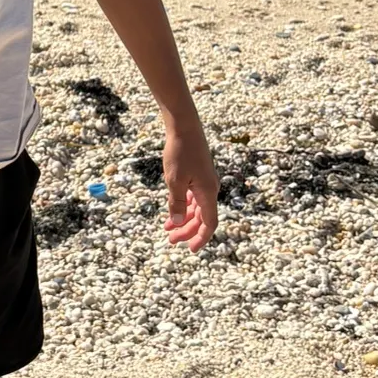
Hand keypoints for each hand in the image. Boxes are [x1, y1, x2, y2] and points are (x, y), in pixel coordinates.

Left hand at [162, 119, 218, 251]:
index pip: (209, 223)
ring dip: (183, 220)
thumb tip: (177, 223)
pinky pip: (193, 198)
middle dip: (187, 231)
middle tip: (171, 241)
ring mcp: (204, 182)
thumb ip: (176, 202)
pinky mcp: (197, 175)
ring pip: (196, 209)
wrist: (184, 128)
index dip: (201, 238)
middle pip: (201, 218)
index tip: (191, 250)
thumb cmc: (180, 152)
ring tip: (168, 229)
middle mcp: (209, 189)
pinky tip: (172, 211)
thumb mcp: (174, 180)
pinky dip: (183, 207)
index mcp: (207, 193)